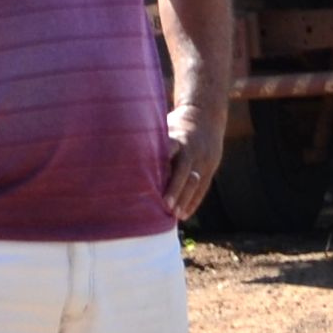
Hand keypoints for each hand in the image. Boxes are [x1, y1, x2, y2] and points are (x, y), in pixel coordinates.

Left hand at [161, 103, 226, 219]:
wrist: (206, 117)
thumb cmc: (175, 126)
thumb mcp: (164, 126)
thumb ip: (150, 142)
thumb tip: (121, 156)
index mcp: (177, 138)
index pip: (169, 152)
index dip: (161, 166)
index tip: (150, 181)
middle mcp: (191, 149)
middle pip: (184, 171)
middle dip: (175, 189)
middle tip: (166, 206)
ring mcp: (203, 159)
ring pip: (196, 182)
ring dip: (186, 199)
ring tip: (176, 215)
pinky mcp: (211, 168)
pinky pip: (204, 188)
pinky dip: (194, 202)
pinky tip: (185, 215)